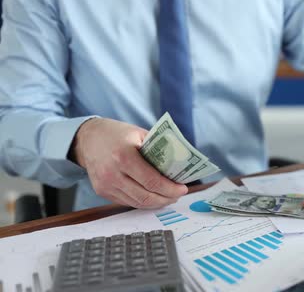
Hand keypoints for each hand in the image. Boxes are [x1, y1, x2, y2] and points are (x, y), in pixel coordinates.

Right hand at [71, 118, 187, 208]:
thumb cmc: (116, 133)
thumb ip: (158, 149)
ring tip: (169, 197)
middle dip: (166, 199)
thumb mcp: (139, 134)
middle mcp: (112, 174)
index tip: (183, 188)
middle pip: (146, 196)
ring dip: (156, 203)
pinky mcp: (102, 191)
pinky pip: (127, 202)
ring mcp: (105, 185)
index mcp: (124, 156)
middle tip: (178, 195)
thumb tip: (180, 164)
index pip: (152, 181)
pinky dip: (143, 201)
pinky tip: (153, 196)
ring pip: (137, 203)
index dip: (170, 189)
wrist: (86, 138)